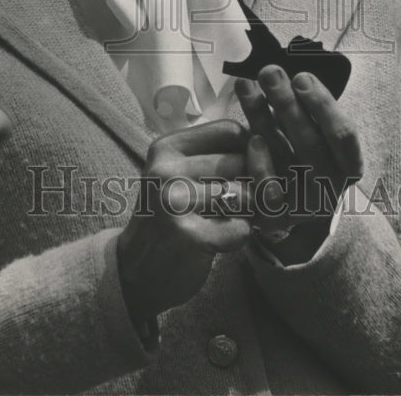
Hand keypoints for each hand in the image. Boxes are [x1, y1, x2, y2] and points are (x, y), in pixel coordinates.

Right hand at [117, 120, 251, 325]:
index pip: (231, 130)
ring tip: (227, 219)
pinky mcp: (189, 237)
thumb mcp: (179, 173)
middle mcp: (167, 170)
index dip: (249, 149)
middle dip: (252, 184)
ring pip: (247, 194)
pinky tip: (219, 240)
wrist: (135, 269)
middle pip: (243, 162)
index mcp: (166, 147)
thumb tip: (265, 146)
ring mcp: (176, 203)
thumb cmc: (168, 216)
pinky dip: (239, 237)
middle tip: (236, 202)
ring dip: (248, 212)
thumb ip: (216, 155)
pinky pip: (242, 228)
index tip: (243, 168)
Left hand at [235, 66, 362, 263]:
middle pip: (312, 145)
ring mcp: (303, 206)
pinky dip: (260, 164)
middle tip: (268, 72)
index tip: (301, 76)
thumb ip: (305, 108)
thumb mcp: (312, 133)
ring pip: (286, 161)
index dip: (323, 106)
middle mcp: (330, 187)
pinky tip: (251, 138)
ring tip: (245, 85)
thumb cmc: (301, 158)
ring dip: (263, 118)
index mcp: (348, 166)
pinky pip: (268, 193)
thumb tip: (284, 72)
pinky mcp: (276, 219)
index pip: (344, 136)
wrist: (289, 207)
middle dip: (288, 104)